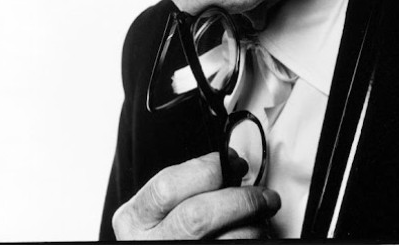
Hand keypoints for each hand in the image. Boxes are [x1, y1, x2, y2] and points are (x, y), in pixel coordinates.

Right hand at [112, 151, 280, 239]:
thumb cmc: (161, 234)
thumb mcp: (156, 209)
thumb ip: (186, 188)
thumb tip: (232, 168)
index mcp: (136, 219)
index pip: (168, 186)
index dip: (207, 169)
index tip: (232, 161)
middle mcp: (151, 244)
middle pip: (198, 216)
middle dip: (239, 199)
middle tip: (262, 195)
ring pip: (225, 241)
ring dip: (252, 226)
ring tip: (261, 219)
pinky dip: (251, 240)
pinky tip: (253, 234)